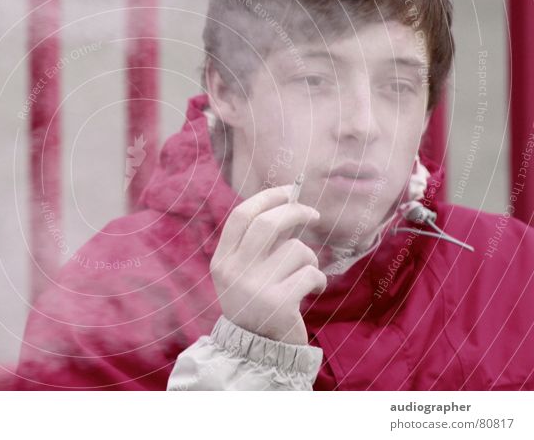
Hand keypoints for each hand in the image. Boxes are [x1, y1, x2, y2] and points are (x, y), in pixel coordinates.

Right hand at [210, 184, 326, 344]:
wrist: (257, 350)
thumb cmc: (257, 302)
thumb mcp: (244, 273)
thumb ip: (258, 244)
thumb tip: (288, 203)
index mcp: (222, 261)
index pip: (241, 216)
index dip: (266, 197)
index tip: (287, 191)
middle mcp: (234, 272)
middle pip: (268, 224)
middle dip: (296, 212)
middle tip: (313, 214)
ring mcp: (256, 288)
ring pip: (296, 250)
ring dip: (310, 259)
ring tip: (305, 275)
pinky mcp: (279, 304)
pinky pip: (311, 274)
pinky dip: (319, 279)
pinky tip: (313, 289)